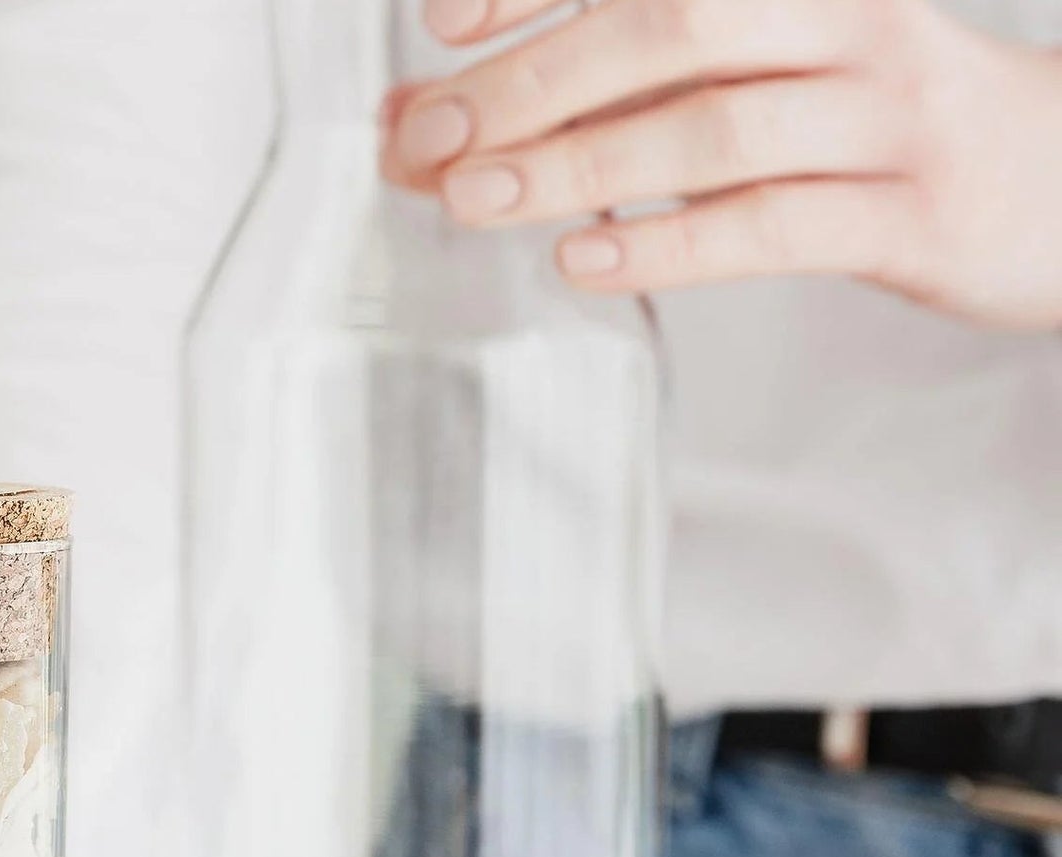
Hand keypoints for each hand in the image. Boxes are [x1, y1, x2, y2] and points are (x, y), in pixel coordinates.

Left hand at [382, 0, 1061, 329]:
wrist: (1053, 180)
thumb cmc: (863, 130)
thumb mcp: (739, 86)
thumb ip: (602, 98)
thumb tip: (430, 124)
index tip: (442, 22)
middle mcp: (844, 22)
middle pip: (671, 25)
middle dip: (536, 80)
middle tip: (435, 135)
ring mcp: (883, 116)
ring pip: (715, 126)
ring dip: (581, 163)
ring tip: (477, 200)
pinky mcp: (906, 215)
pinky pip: (774, 225)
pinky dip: (669, 242)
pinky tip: (582, 259)